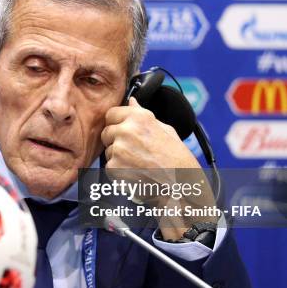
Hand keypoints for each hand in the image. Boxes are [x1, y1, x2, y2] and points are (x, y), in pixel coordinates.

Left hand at [101, 97, 216, 238]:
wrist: (180, 185)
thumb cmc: (176, 158)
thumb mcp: (165, 129)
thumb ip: (143, 114)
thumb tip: (131, 101)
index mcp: (139, 117)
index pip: (111, 113)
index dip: (116, 122)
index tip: (122, 129)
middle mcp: (126, 130)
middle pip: (106, 132)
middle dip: (115, 141)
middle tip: (134, 151)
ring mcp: (119, 149)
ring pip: (108, 151)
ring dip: (118, 157)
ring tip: (138, 163)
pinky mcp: (114, 167)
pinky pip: (109, 167)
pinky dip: (119, 172)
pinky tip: (135, 173)